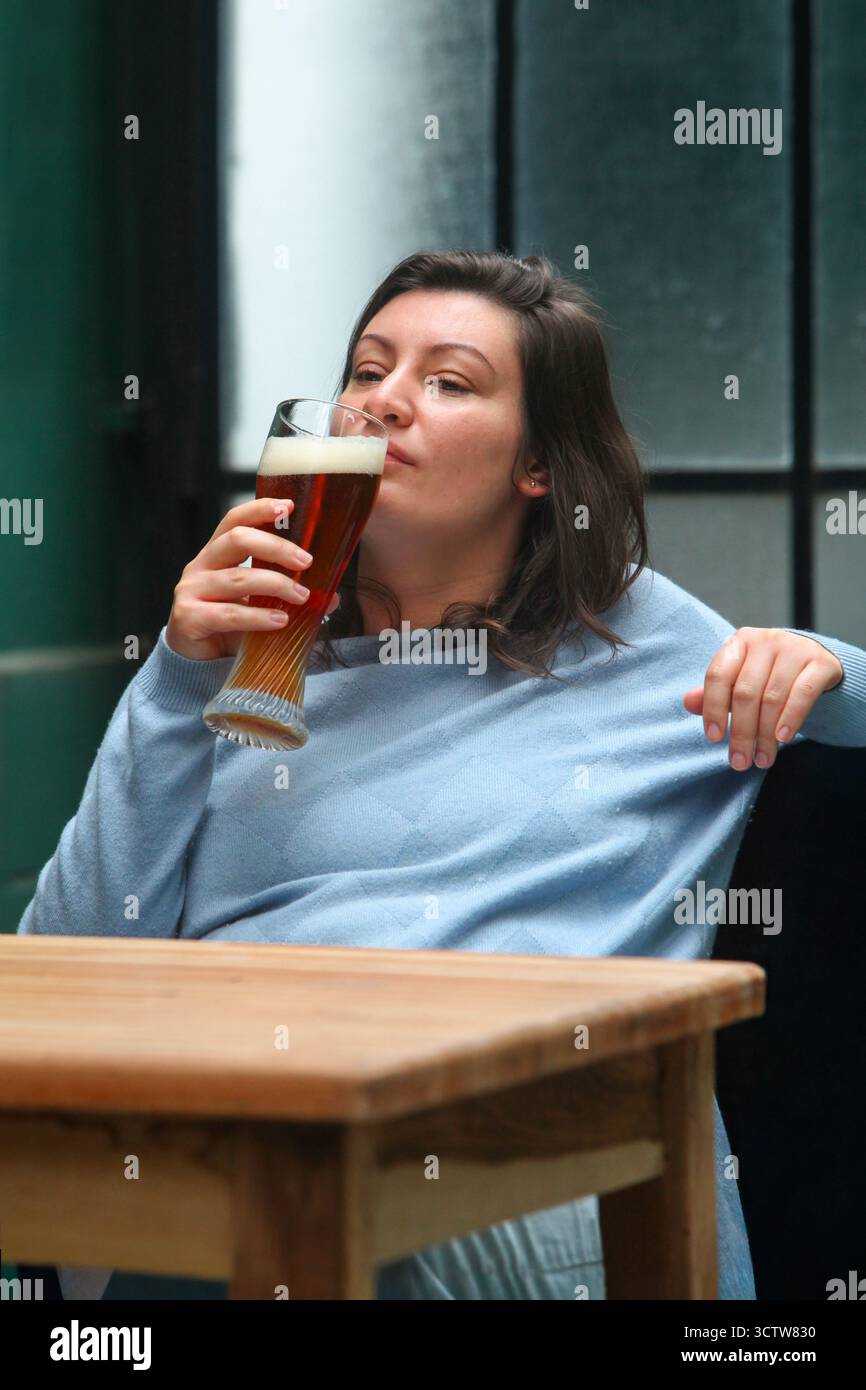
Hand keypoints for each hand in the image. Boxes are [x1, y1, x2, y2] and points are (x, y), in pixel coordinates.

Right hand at [165, 496, 339, 660]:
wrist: (197, 663)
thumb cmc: (229, 626)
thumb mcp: (259, 604)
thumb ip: (288, 595)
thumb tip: (332, 597)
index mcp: (215, 554)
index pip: (234, 520)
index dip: (259, 509)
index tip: (289, 506)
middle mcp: (200, 566)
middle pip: (238, 540)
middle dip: (276, 547)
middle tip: (306, 561)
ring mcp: (191, 591)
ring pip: (239, 578)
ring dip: (276, 585)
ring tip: (302, 596)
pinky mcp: (189, 617)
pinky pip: (230, 614)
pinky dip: (258, 616)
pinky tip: (280, 620)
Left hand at [682, 627, 843, 770]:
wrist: (813, 661)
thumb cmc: (768, 674)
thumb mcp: (739, 680)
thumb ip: (714, 693)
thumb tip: (687, 703)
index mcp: (739, 643)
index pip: (718, 675)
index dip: (713, 708)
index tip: (715, 738)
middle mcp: (765, 641)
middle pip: (745, 692)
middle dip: (741, 732)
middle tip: (739, 762)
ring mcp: (794, 649)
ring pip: (772, 698)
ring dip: (766, 735)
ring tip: (762, 759)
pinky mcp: (819, 663)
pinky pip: (803, 694)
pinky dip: (791, 718)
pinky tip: (783, 739)